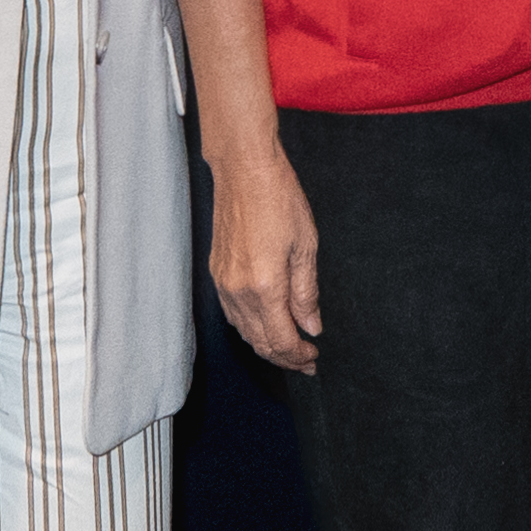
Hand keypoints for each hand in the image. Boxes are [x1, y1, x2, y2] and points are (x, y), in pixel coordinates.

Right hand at [206, 135, 324, 373]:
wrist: (244, 170)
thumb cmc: (279, 199)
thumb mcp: (306, 247)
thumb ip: (306, 293)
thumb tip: (311, 326)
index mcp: (264, 287)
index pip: (280, 339)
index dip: (298, 355)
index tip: (314, 358)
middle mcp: (238, 291)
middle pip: (259, 342)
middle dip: (284, 357)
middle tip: (306, 361)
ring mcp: (223, 282)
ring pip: (243, 331)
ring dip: (266, 344)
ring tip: (289, 346)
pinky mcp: (216, 272)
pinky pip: (232, 313)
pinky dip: (250, 327)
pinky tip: (265, 324)